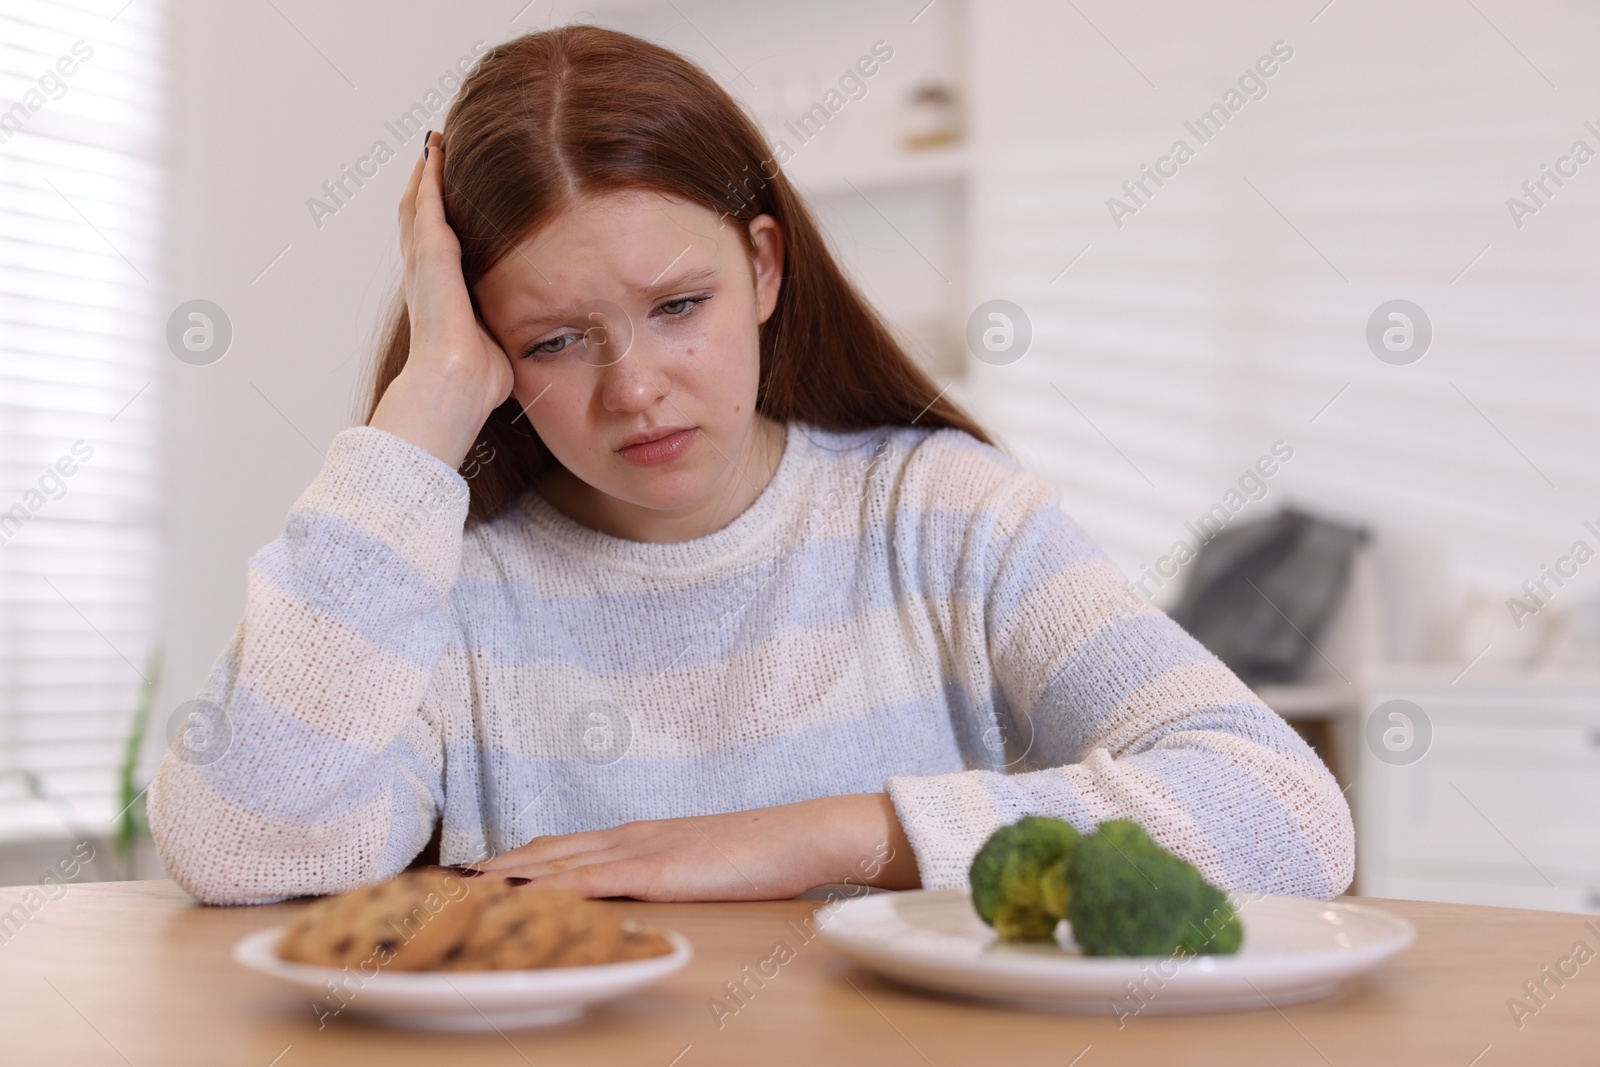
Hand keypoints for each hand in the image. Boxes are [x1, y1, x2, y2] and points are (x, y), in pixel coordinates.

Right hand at [370, 130, 514, 469]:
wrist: (455, 382)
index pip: (436, 251)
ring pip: (419, 204)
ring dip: (426, 173)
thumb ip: (505, 334)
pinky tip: (436, 148)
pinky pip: (427, 200)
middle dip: (426, 188)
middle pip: (420, 219)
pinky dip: (430, 173)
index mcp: (440, 296)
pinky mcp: (430, 250)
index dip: (438, 223)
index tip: (448, 200)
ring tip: (433, 144)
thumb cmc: (477, 380)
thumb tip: (532, 341)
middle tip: (433, 156)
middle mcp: (425, 275)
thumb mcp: (495, 348)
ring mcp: (423, 260)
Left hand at [469, 793, 920, 900]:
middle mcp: (625, 837)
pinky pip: (591, 880)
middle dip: (485, 871)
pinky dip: (548, 889)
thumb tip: (625, 900)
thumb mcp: (696, 867)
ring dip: (500, 878)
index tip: (460, 878)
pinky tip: (518, 897)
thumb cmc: (758, 856)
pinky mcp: (658, 868)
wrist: (803, 833)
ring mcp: (640, 849)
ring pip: (553, 864)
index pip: (553, 850)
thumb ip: (657, 878)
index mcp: (633, 837)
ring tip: (452, 893)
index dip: (504, 864)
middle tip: (432, 888)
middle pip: (539, 854)